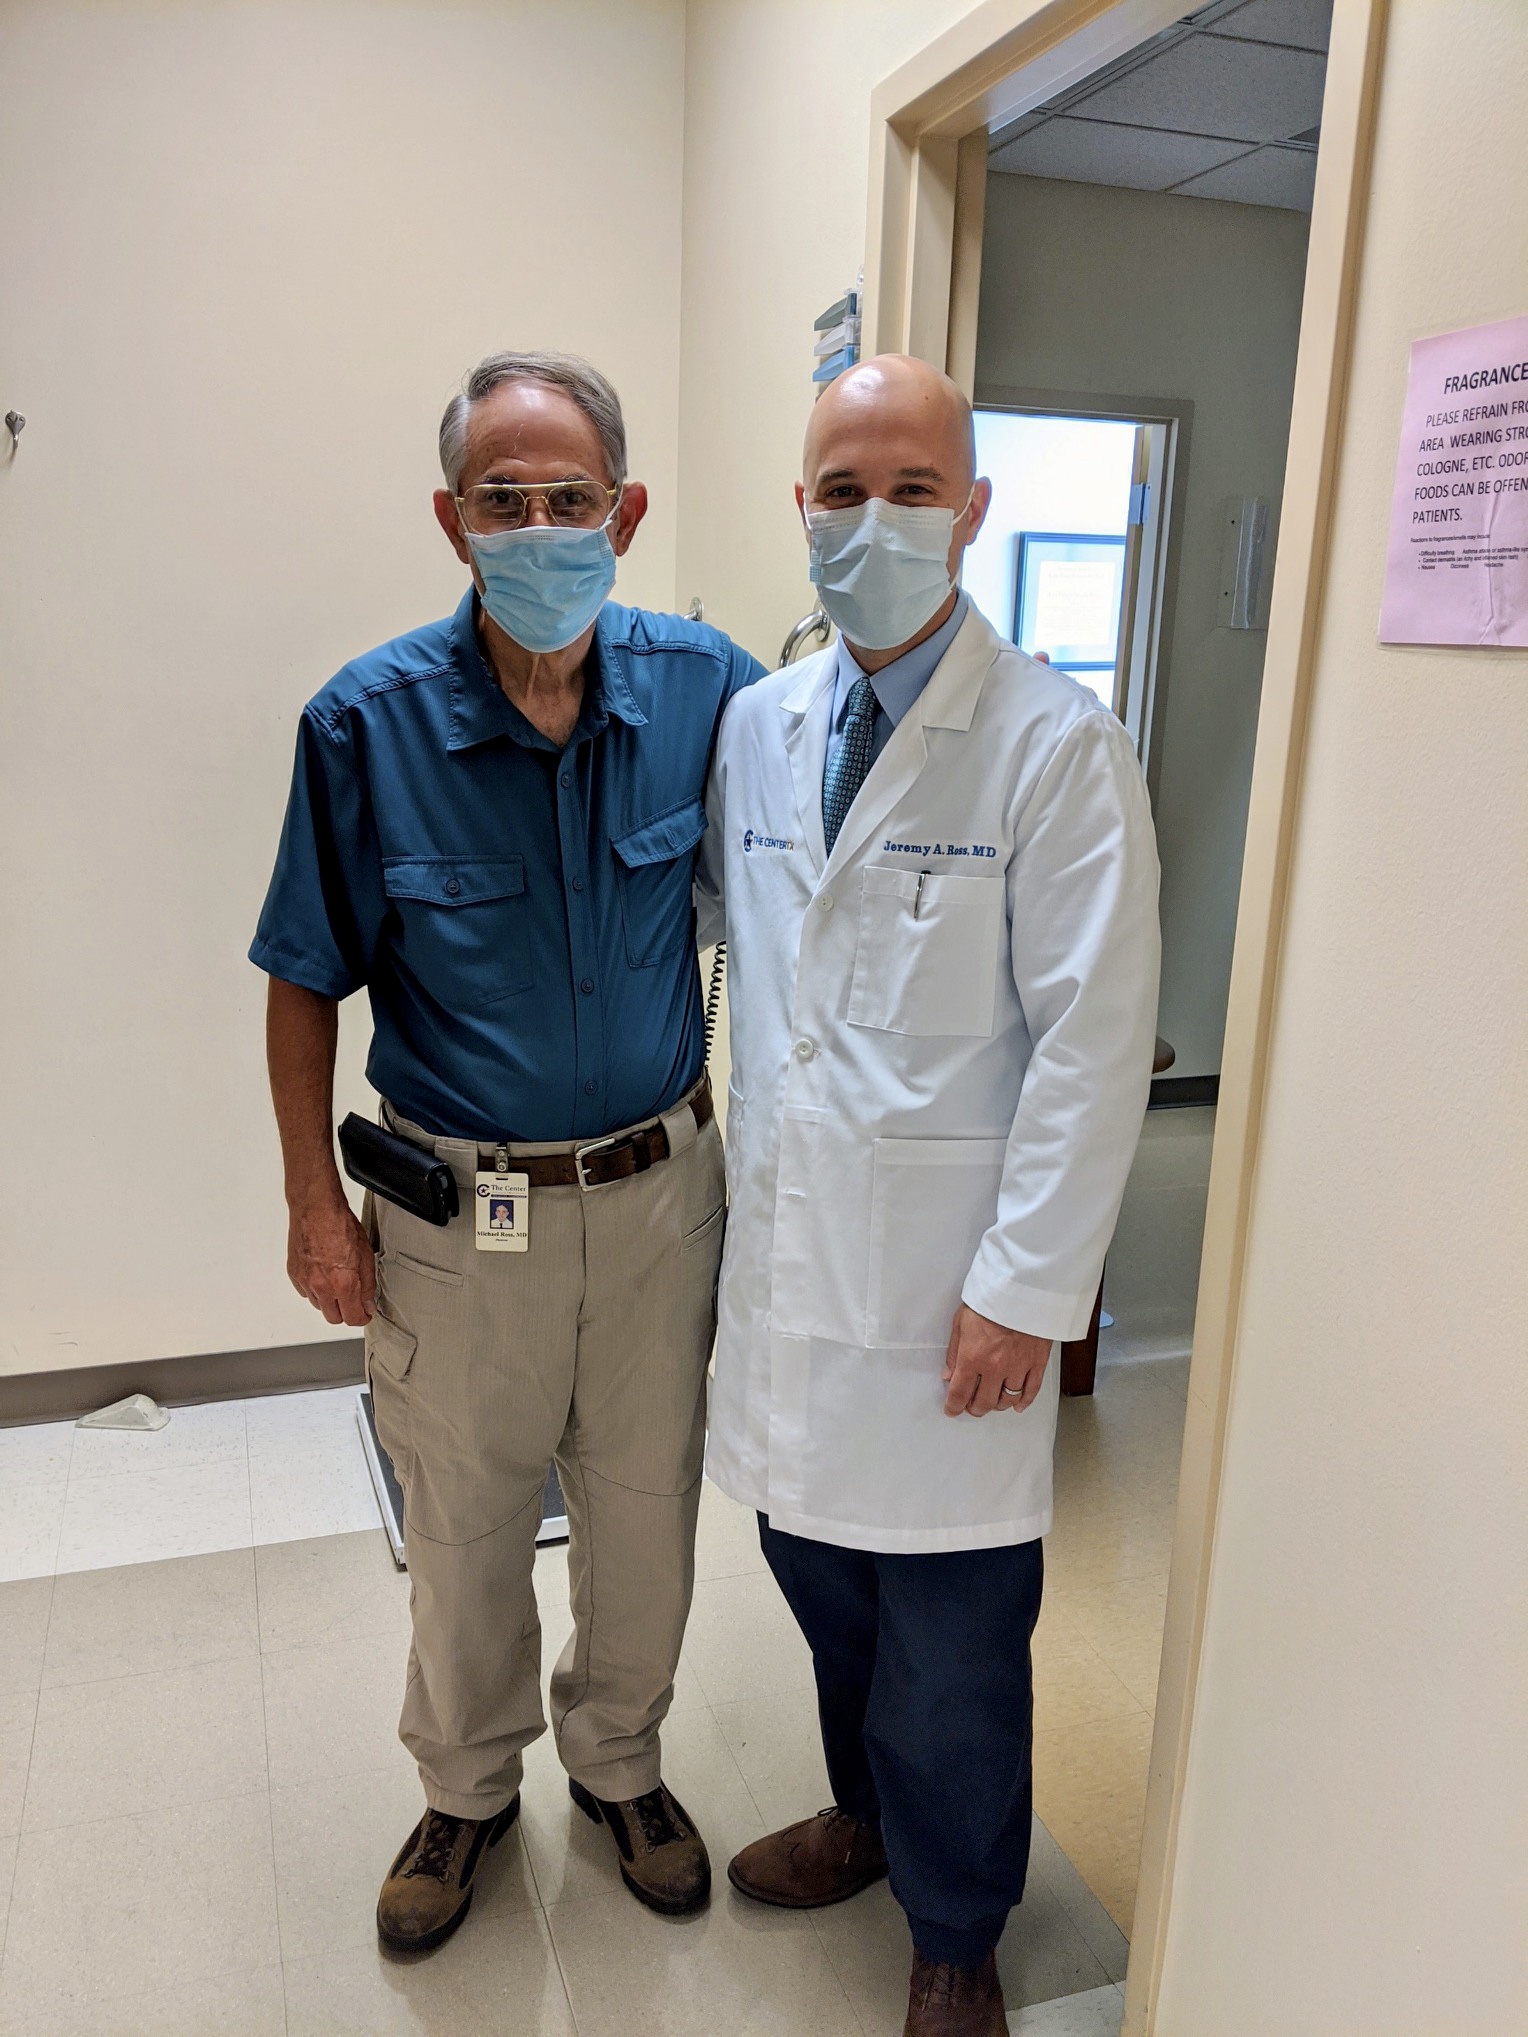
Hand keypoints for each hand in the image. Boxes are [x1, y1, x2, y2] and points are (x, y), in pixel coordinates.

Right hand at [287, 1192, 374, 1325]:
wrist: (316, 1209)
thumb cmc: (340, 1225)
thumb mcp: (365, 1256)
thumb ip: (368, 1285)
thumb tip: (367, 1304)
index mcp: (343, 1284)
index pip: (352, 1318)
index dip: (362, 1318)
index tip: (364, 1314)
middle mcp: (322, 1287)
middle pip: (334, 1318)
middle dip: (346, 1312)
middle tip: (353, 1299)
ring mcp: (306, 1282)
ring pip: (319, 1306)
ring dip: (330, 1300)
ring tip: (337, 1280)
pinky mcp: (294, 1274)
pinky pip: (306, 1292)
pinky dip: (315, 1289)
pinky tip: (323, 1273)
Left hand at [942, 1304, 1050, 1417]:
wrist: (1022, 1288)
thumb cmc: (991, 1299)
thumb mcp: (960, 1321)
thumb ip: (954, 1352)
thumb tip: (949, 1374)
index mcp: (972, 1358)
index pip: (959, 1393)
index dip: (953, 1406)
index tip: (951, 1409)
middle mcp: (994, 1368)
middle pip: (983, 1402)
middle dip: (974, 1408)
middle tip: (971, 1406)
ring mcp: (1017, 1367)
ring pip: (1006, 1400)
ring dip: (997, 1405)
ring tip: (992, 1401)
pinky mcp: (1036, 1363)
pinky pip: (1030, 1391)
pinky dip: (1023, 1402)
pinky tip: (1017, 1405)